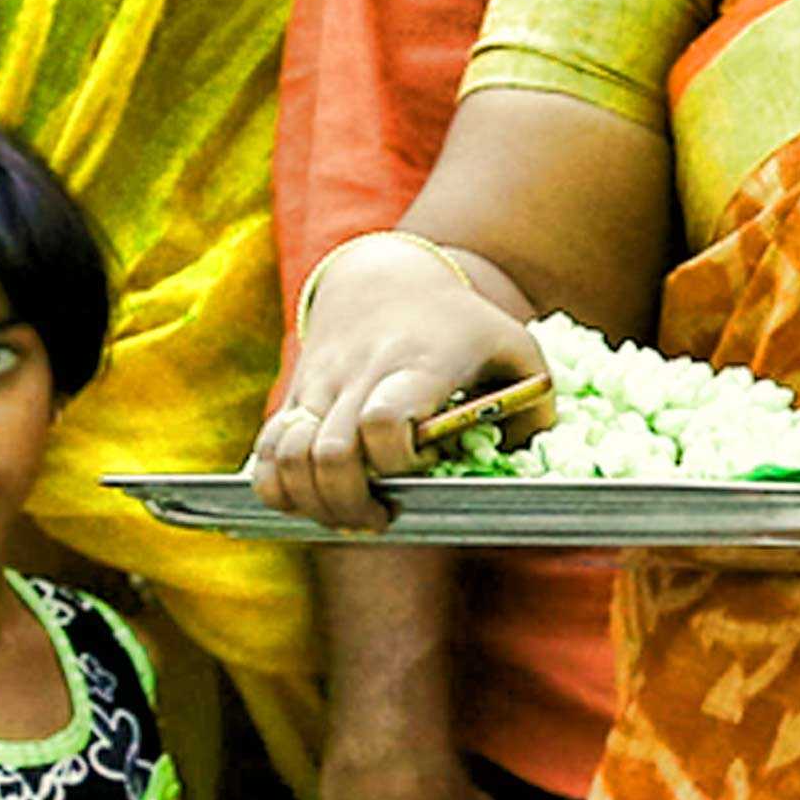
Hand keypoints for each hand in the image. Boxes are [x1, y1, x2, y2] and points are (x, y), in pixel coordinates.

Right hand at [251, 243, 545, 535]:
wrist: (386, 280)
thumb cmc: (462, 327)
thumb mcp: (515, 349)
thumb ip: (535, 406)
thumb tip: (524, 464)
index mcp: (419, 363)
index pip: (386, 419)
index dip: (397, 461)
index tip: (421, 467)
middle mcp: (360, 374)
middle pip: (333, 453)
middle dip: (352, 504)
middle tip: (381, 519)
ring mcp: (320, 385)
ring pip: (289, 456)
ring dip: (314, 503)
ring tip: (349, 515)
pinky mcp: (293, 397)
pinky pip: (264, 452)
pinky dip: (277, 487)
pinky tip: (310, 500)